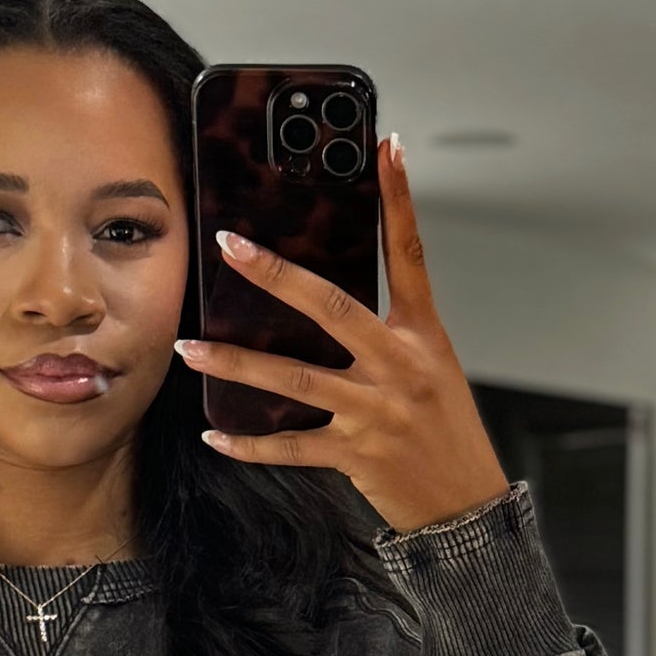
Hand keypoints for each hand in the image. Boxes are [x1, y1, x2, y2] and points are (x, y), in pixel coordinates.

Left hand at [175, 134, 511, 535]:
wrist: (465, 508)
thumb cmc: (446, 434)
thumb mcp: (433, 370)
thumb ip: (387, 336)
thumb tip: (323, 305)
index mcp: (423, 336)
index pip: (411, 254)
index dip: (400, 199)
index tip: (386, 147)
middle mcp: (398, 367)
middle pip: (330, 306)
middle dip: (274, 275)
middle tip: (228, 246)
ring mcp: (374, 412)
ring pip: (292, 377)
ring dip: (234, 362)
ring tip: (190, 348)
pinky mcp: (354, 455)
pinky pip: (289, 445)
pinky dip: (248, 443)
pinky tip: (215, 434)